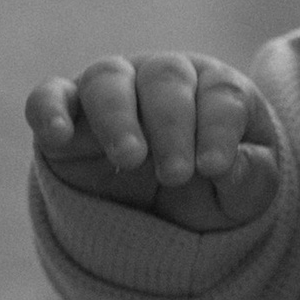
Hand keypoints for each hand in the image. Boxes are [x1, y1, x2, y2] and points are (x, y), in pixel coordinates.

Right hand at [25, 54, 281, 232]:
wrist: (166, 220)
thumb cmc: (214, 193)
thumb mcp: (246, 195)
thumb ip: (249, 178)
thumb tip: (226, 167)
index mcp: (214, 89)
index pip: (221, 94)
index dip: (218, 129)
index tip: (215, 168)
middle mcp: (162, 79)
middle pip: (165, 79)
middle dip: (172, 126)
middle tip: (175, 175)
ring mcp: (113, 93)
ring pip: (108, 80)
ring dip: (119, 117)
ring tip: (130, 158)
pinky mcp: (67, 117)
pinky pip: (50, 98)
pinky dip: (49, 109)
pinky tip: (58, 135)